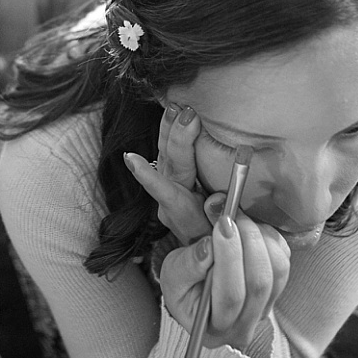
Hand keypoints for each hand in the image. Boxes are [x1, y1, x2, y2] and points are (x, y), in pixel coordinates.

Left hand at [123, 103, 219, 244]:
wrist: (213, 250)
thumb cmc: (225, 242)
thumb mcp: (227, 237)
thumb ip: (222, 220)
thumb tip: (214, 199)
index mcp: (183, 214)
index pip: (165, 193)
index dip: (147, 177)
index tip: (129, 159)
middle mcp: (171, 200)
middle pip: (171, 165)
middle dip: (176, 138)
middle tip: (184, 113)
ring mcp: (172, 189)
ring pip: (167, 156)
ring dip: (170, 131)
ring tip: (173, 107)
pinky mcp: (175, 181)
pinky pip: (171, 155)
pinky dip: (172, 135)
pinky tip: (172, 116)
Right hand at [159, 209, 293, 351]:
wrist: (197, 291)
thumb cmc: (183, 287)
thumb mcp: (172, 277)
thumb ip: (187, 265)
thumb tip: (206, 247)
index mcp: (214, 326)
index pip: (230, 296)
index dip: (229, 258)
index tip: (222, 225)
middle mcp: (245, 323)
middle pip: (259, 283)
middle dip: (248, 242)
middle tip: (232, 216)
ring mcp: (265, 307)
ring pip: (277, 271)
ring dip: (260, 239)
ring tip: (238, 220)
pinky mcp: (278, 288)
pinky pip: (284, 260)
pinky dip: (270, 239)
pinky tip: (249, 229)